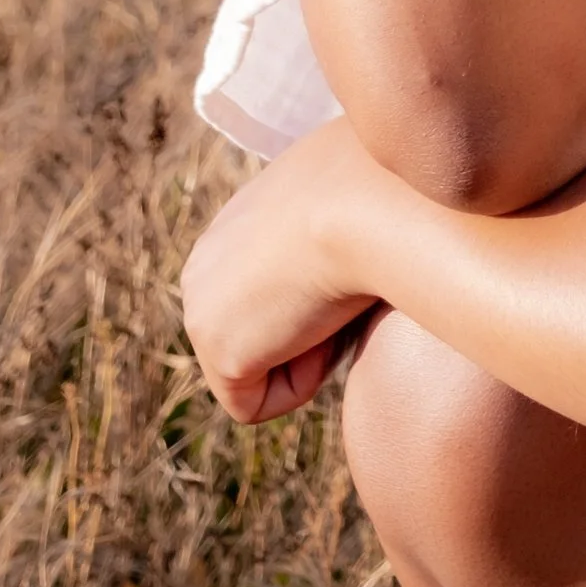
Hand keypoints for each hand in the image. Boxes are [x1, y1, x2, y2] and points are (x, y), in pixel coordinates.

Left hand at [182, 118, 390, 424]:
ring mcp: (201, 310)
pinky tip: (325, 328)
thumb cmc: (383, 184)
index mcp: (231, 228)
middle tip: (348, 287)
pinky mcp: (218, 352)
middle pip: (262, 334)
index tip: (355, 263)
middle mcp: (202, 267)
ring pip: (264, 368)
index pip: (268, 291)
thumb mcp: (351, 190)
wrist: (371, 204)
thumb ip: (331, 220)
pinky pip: (259, 402)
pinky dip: (304, 380)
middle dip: (310, 328)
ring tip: (339, 300)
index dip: (322, 293)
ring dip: (312, 350)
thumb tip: (377, 223)